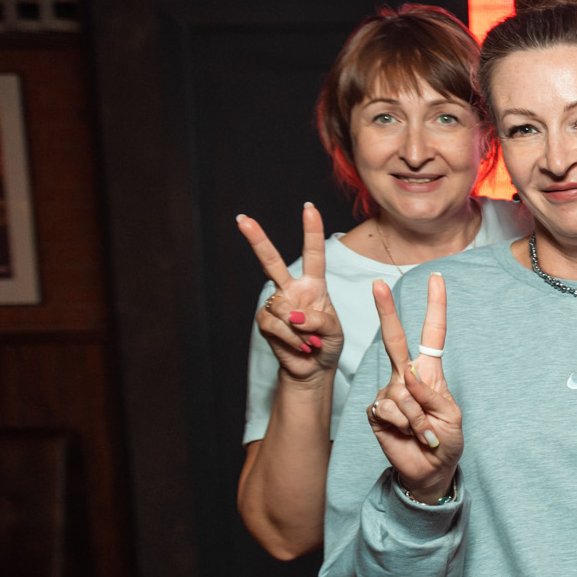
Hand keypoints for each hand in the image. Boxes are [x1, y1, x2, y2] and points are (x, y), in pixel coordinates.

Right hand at [238, 203, 342, 381]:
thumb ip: (319, 320)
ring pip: (282, 308)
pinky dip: (291, 339)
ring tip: (309, 340)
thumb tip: (293, 316)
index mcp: (314, 285)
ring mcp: (276, 305)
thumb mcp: (334, 331)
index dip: (312, 231)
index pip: (314, 254)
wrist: (312, 368)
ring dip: (301, 330)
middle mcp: (292, 290)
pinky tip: (299, 345)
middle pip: (272, 261)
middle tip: (242, 219)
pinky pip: (276, 326)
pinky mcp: (265, 322)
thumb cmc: (326, 344)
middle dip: (256, 240)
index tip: (310, 207)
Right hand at [366, 274, 461, 501]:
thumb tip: (409, 376)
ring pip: (401, 393)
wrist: (430, 469)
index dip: (435, 307)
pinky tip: (410, 435)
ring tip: (426, 433)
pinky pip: (390, 410)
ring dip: (418, 418)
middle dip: (386, 311)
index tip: (437, 278)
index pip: (431, 334)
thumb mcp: (451, 417)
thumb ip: (432, 396)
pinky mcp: (376, 411)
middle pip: (395, 339)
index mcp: (429, 372)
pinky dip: (406, 425)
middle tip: (377, 284)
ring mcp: (388, 392)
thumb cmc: (446, 441)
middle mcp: (405, 377)